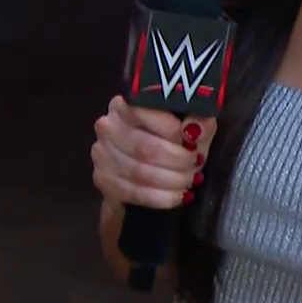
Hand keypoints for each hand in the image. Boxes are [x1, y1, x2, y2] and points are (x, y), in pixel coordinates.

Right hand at [91, 96, 212, 209]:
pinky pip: (131, 193)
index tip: (192, 141)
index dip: (171, 129)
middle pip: (143, 147)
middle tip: (195, 166)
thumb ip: (199, 121)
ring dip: (170, 181)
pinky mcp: (102, 179)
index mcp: (126, 104)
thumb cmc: (173, 138)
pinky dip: (158, 198)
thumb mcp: (192, 124)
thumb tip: (194, 130)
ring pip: (138, 172)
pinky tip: (175, 197)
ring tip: (188, 181)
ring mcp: (101, 154)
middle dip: (175, 160)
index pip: (143, 112)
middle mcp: (107, 126)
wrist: (153, 165)